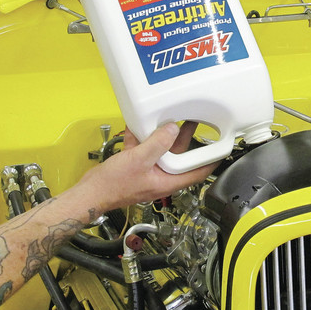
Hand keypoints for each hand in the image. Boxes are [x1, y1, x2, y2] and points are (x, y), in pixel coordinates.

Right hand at [78, 122, 215, 211]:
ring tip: (172, 117)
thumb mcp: (139, 160)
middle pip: (180, 157)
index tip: (221, 148)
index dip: (211, 161)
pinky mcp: (136, 166)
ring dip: (164, 135)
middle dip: (187, 139)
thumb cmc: (113, 185)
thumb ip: (157, 143)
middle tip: (195, 121)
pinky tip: (140, 123)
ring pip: (162, 150)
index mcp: (167, 181)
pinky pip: (145, 148)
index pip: (197, 173)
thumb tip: (172, 129)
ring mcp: (148, 171)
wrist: (89, 192)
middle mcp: (161, 177)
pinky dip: (143, 136)